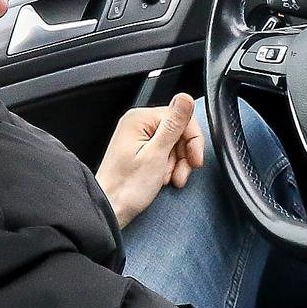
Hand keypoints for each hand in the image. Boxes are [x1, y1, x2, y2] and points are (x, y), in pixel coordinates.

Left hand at [97, 92, 205, 227]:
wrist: (111, 209)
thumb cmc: (127, 187)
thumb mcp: (156, 155)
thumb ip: (173, 125)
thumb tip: (185, 98)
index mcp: (140, 119)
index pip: (181, 117)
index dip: (192, 141)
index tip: (195, 161)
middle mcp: (138, 123)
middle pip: (179, 131)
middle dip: (184, 155)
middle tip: (180, 174)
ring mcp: (138, 137)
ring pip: (174, 144)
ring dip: (177, 164)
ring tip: (170, 179)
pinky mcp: (140, 150)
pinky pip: (165, 153)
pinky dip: (169, 167)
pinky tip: (164, 178)